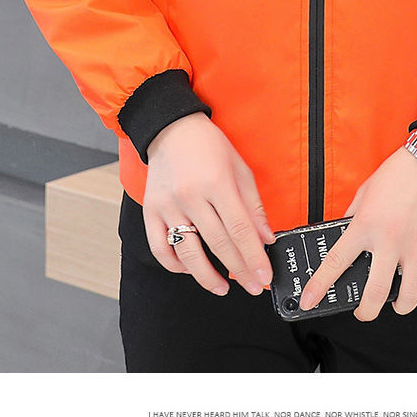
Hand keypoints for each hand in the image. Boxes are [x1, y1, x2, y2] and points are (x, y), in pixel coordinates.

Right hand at [142, 111, 275, 296]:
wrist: (171, 128)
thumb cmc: (210, 146)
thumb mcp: (240, 168)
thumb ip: (253, 206)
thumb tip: (266, 240)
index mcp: (217, 182)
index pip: (240, 230)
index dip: (254, 258)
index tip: (264, 277)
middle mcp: (191, 196)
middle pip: (218, 244)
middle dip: (239, 271)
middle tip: (253, 286)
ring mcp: (168, 205)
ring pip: (188, 253)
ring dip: (207, 277)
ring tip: (223, 288)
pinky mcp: (150, 211)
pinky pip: (160, 248)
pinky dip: (175, 265)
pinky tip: (191, 270)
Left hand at [298, 145, 416, 320]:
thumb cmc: (401, 172)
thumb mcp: (366, 191)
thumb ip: (353, 215)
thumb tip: (343, 232)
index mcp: (366, 225)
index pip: (336, 262)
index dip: (319, 286)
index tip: (310, 301)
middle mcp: (391, 240)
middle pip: (374, 293)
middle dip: (365, 312)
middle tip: (363, 312)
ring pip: (408, 297)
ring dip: (399, 307)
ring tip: (395, 304)